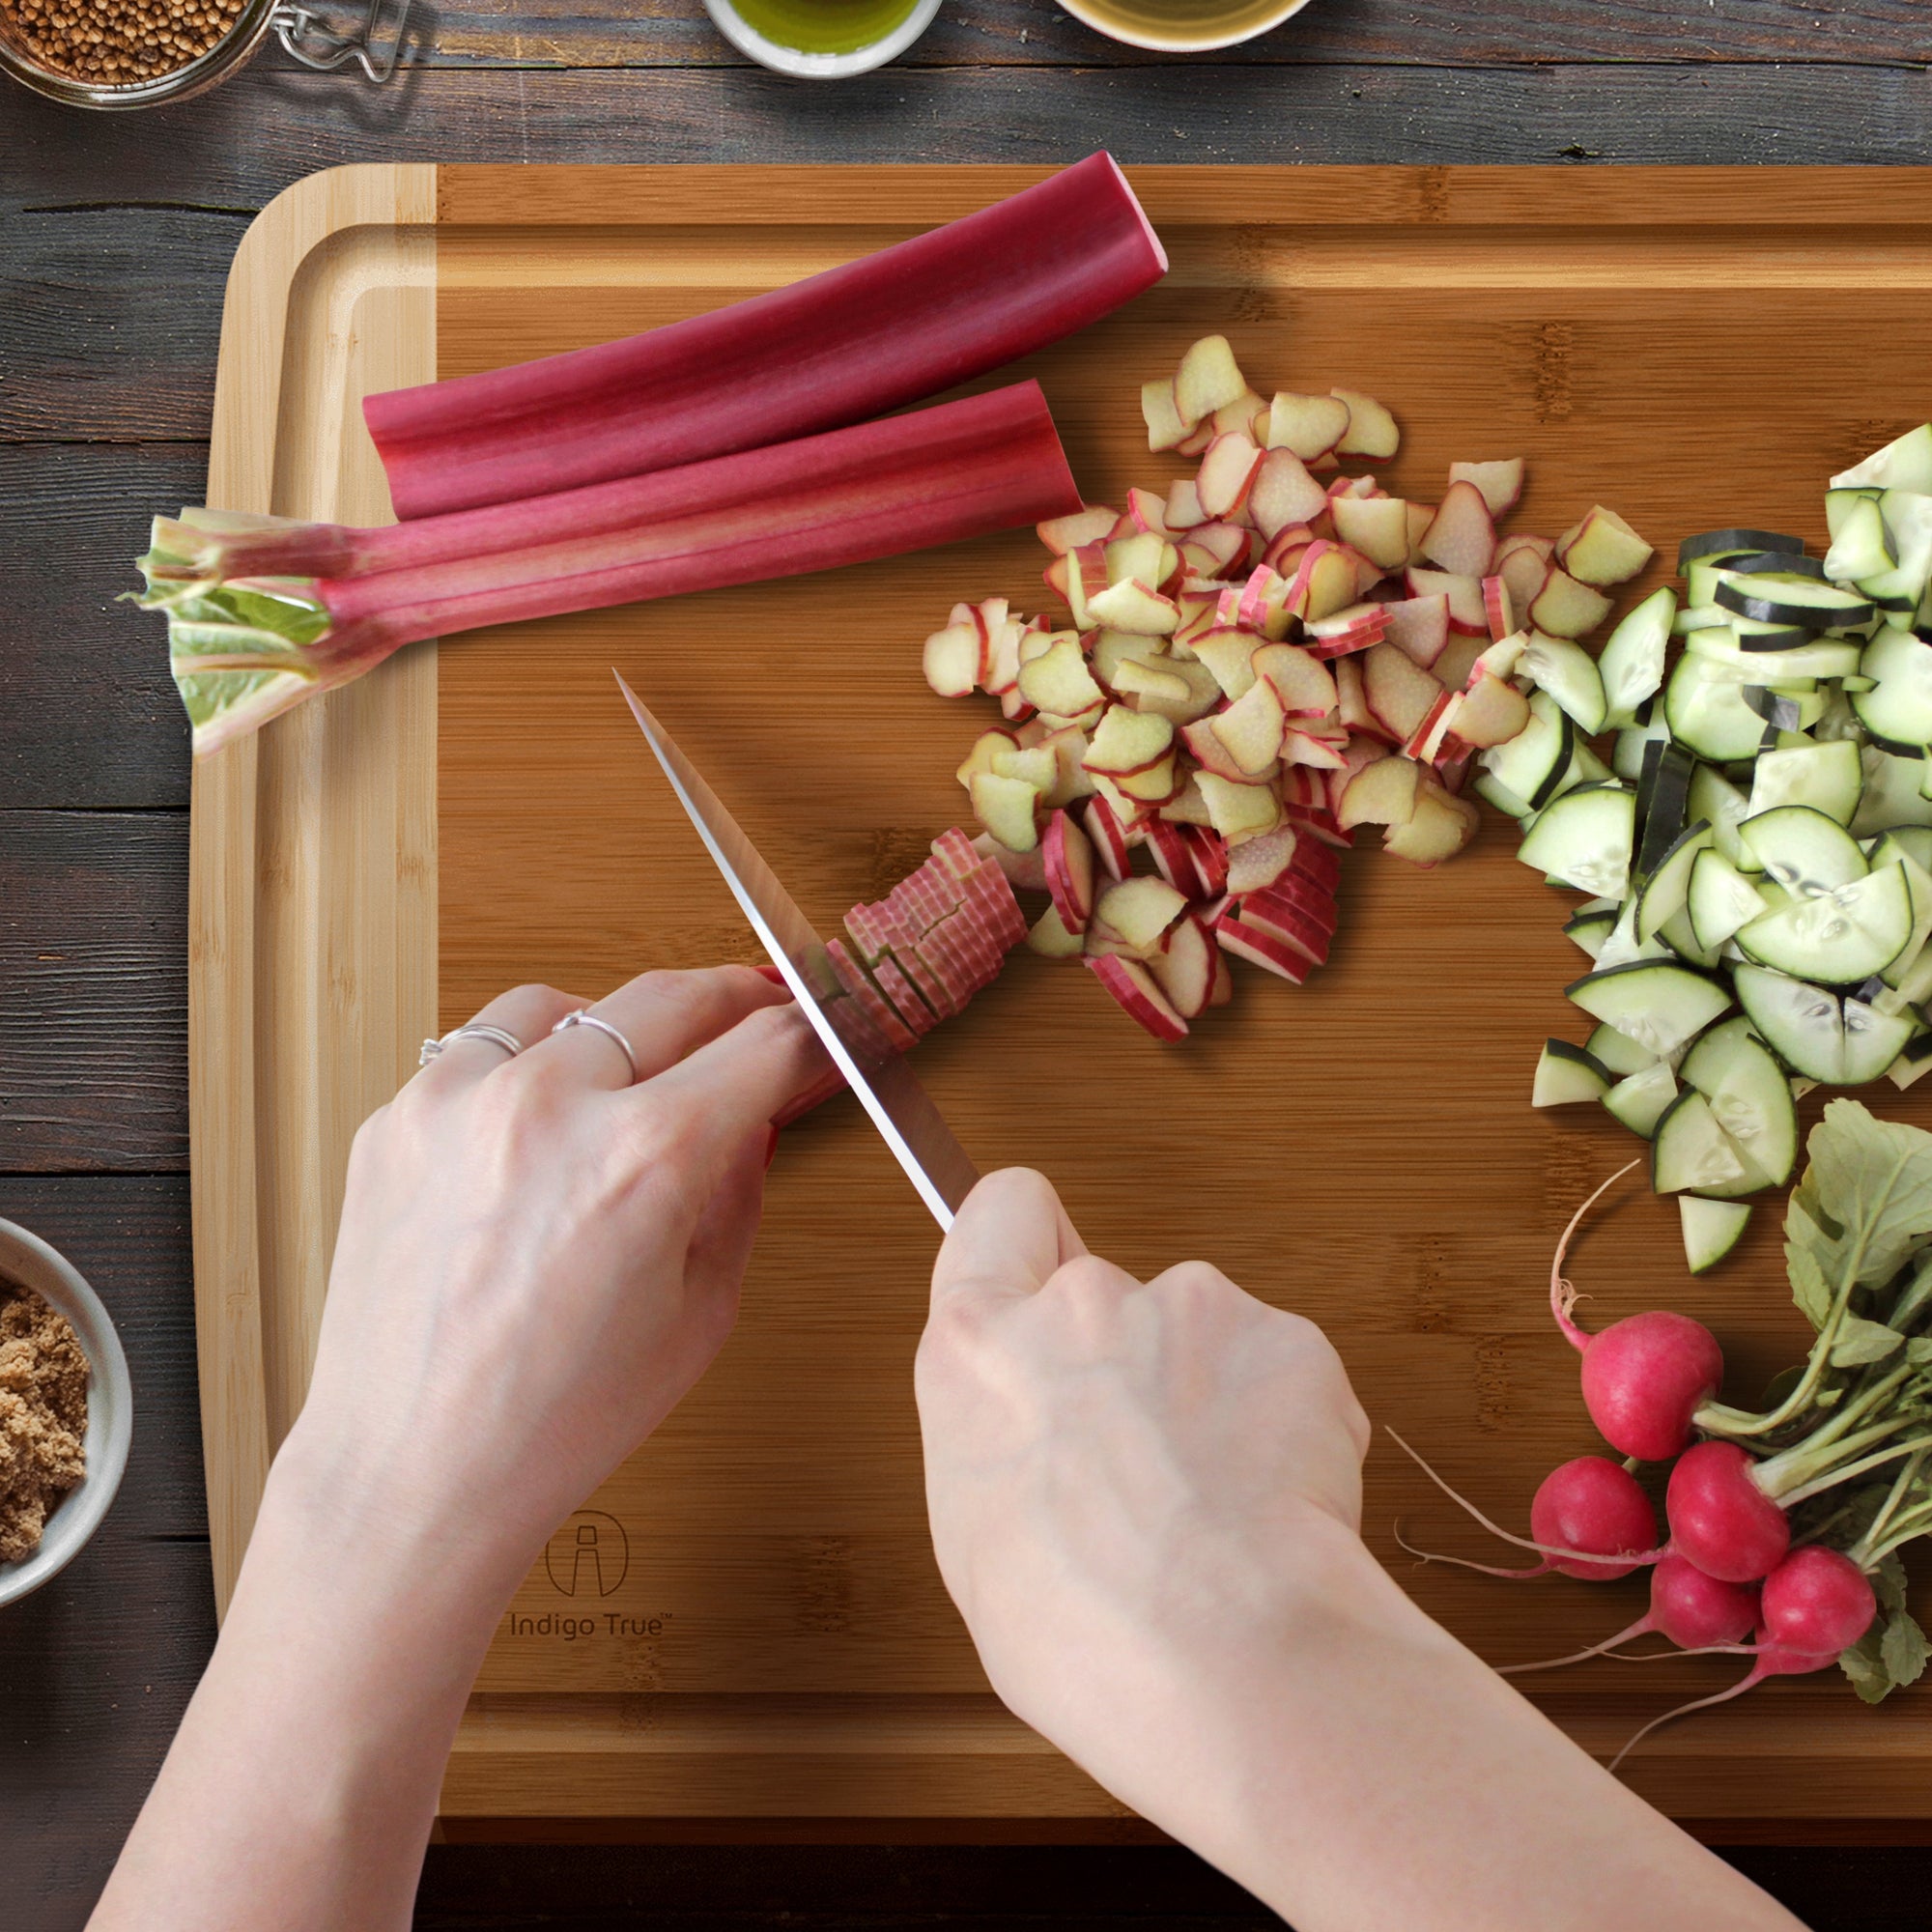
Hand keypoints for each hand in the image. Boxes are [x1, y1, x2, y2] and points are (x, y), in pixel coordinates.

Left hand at [281, 964, 830, 1588]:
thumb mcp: (703, 1308)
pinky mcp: (399, 1118)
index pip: (764, 1045)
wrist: (416, 1471)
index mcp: (646, 1159)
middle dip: (736, 999)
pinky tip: (543, 1121)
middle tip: (760, 1014)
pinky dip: (526, 1067)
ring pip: (569, 1004)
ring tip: (635, 1075)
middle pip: (677, 996)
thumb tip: (756, 1110)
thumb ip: (741, 1189)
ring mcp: (461, 1102)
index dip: (813, 1033)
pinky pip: (480, 1047)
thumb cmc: (556, 1416)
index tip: (824, 1031)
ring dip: (619, 1026)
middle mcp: (550, 1107)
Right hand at [915, 1166, 1372, 1832]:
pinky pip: (1278, 1372)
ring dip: (1207, 1400)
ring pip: (1199, 1338)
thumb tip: (1046, 1442)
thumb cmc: (1093, 1638)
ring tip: (1215, 1513)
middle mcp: (1079, 1305)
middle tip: (1145, 1468)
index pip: (998, 1214)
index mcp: (979, 1351)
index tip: (1043, 1275)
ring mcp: (1191, 1308)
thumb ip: (1007, 1441)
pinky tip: (1274, 1512)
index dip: (1027, 1241)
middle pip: (1103, 1296)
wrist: (1230, 1657)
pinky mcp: (1286, 1338)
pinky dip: (1282, 1427)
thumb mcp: (978, 1545)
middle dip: (1127, 1361)